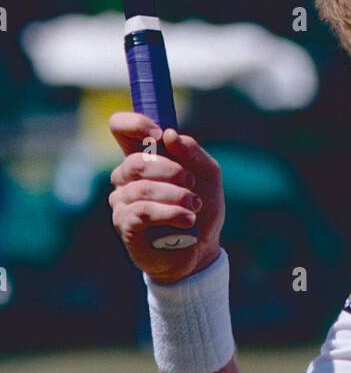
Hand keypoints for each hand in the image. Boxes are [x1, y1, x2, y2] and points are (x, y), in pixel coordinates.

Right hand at [108, 113, 224, 284]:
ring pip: (142, 188)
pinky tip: (188, 220)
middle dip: (170, 169)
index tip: (157, 133)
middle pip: (135, 161)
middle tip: (190, 182)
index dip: (134, 124)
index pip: (120, 128)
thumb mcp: (208, 175)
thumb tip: (169, 134)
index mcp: (144, 156)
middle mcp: (127, 177)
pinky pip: (143, 211)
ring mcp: (122, 201)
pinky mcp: (125, 225)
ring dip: (176, 196)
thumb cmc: (201, 208)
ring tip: (195, 206)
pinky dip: (170, 213)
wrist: (202, 249)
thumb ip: (192, 152)